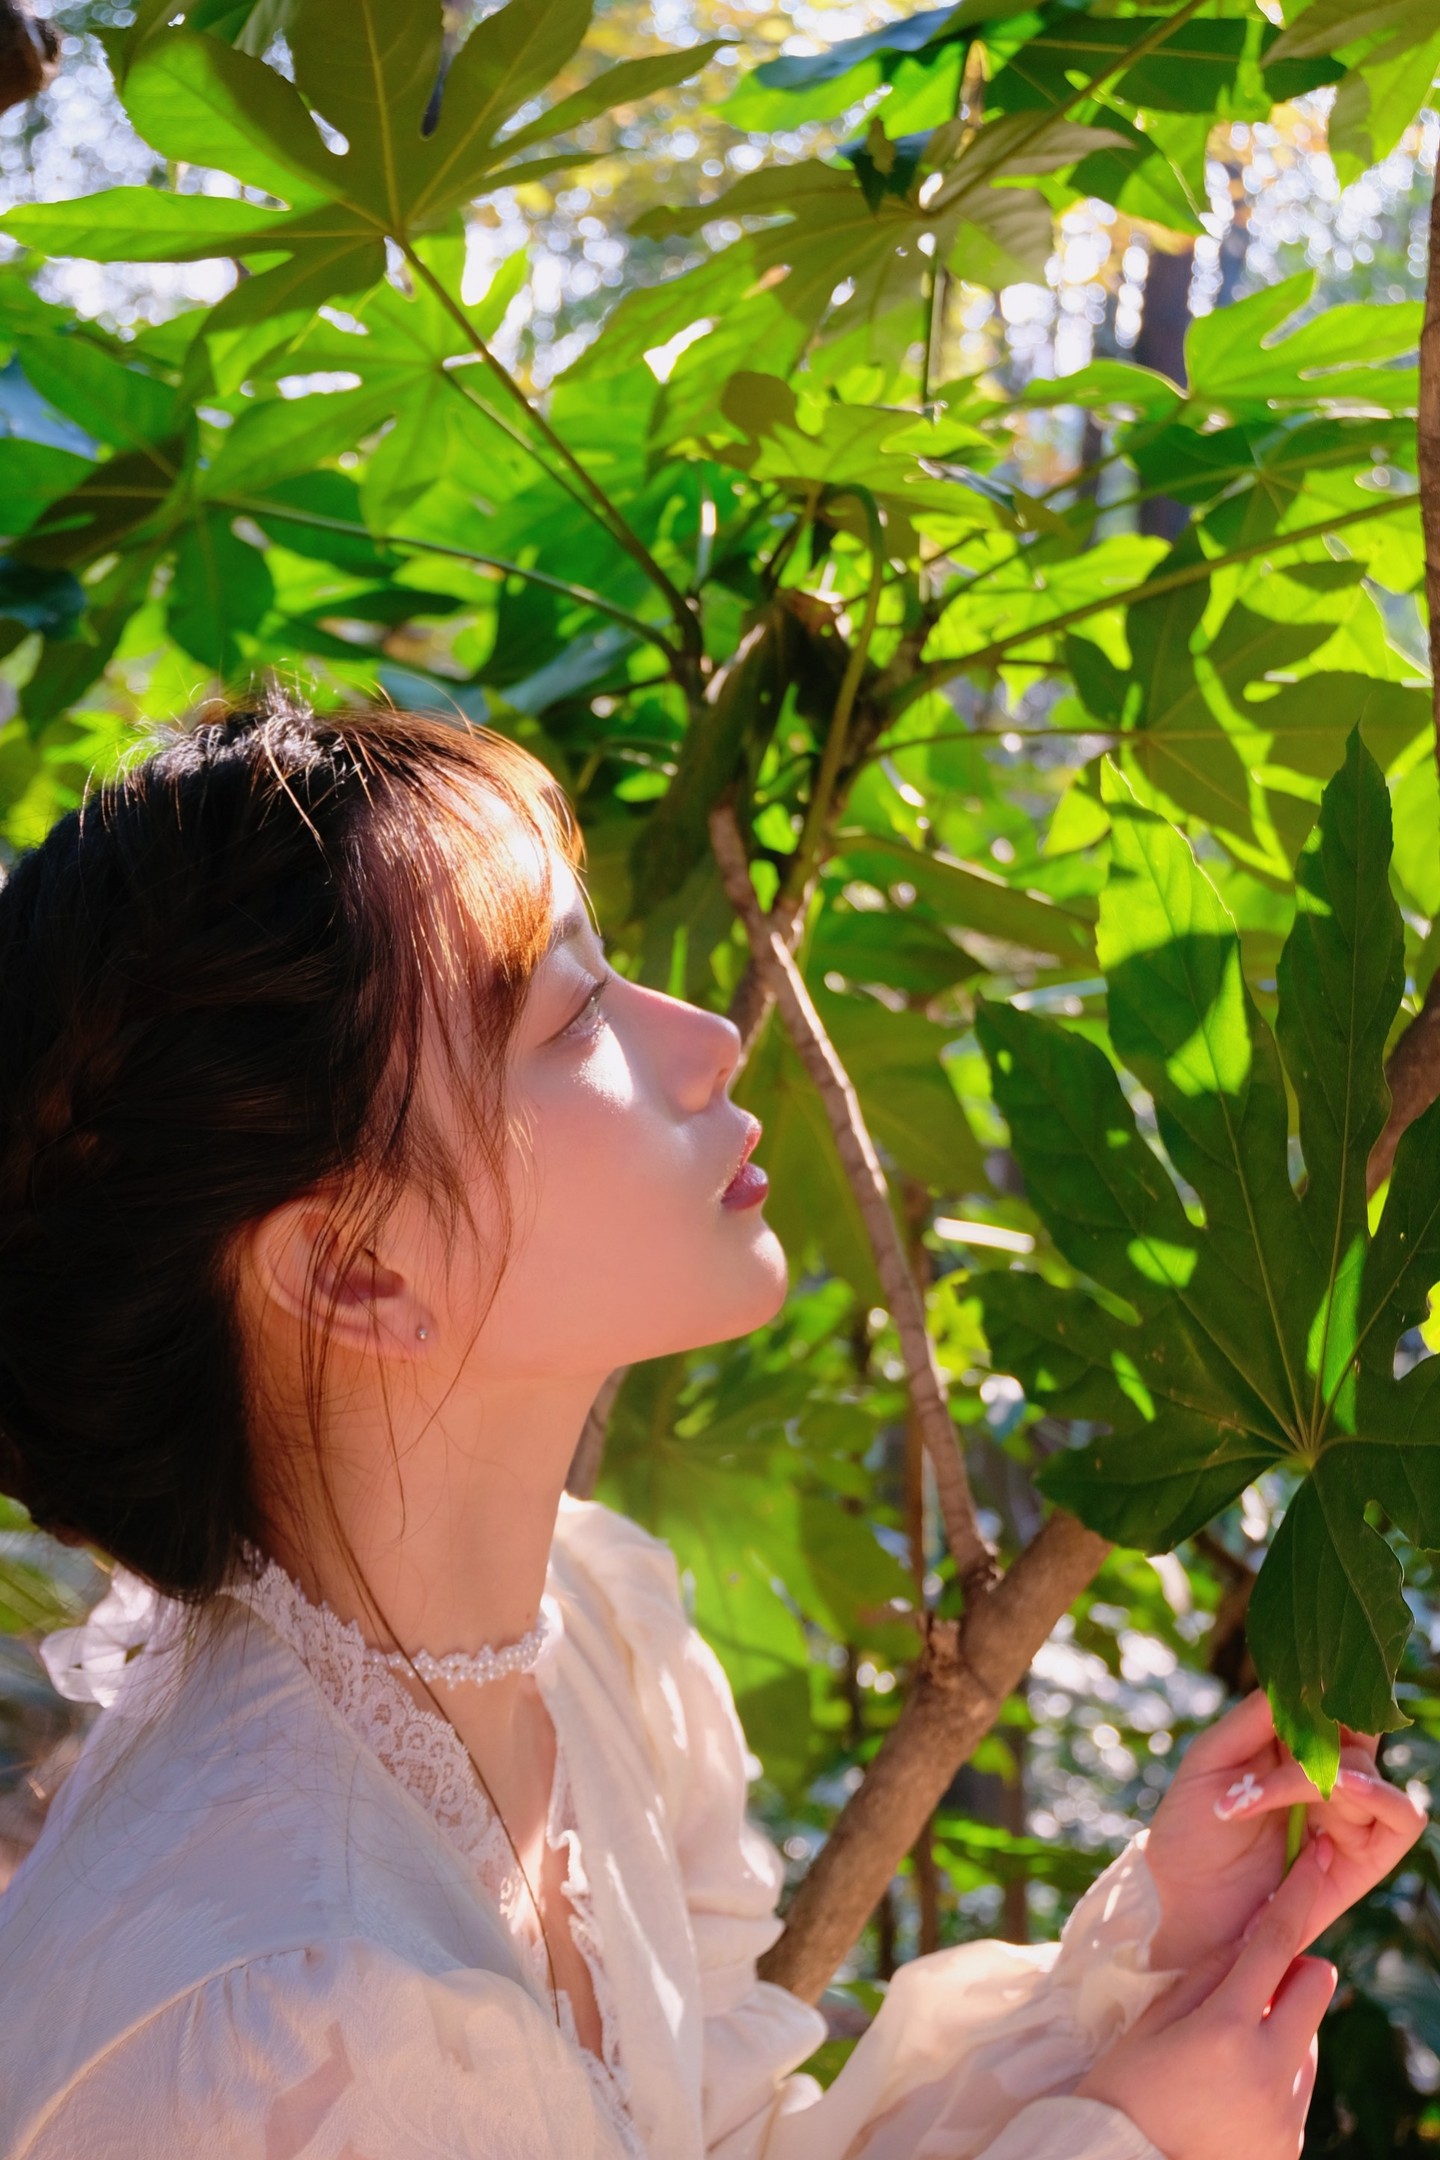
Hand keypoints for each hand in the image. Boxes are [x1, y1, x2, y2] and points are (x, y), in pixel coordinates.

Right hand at [1076, 1839, 1336, 2159]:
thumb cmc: (1123, 2091)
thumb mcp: (1152, 2022)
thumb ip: (1204, 1974)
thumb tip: (1245, 1936)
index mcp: (1226, 2029)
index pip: (1276, 1944)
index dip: (1298, 1896)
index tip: (1314, 1863)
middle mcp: (1268, 2070)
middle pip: (1316, 1985)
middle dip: (1292, 1969)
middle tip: (1249, 1979)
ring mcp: (1285, 2112)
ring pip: (1309, 2037)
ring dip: (1280, 2025)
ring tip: (1224, 2049)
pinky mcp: (1290, 2144)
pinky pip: (1298, 2086)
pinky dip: (1275, 2071)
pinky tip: (1229, 2087)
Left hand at [1144, 1689, 1426, 1971]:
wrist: (1187, 1906)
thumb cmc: (1190, 1830)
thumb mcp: (1211, 1760)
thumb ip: (1255, 1717)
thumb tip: (1299, 1677)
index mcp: (1288, 1743)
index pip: (1327, 1699)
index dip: (1323, 1686)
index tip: (1304, 1680)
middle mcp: (1325, 1774)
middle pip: (1357, 1729)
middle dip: (1327, 1728)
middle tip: (1286, 1742)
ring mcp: (1349, 1814)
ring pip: (1366, 1771)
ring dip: (1330, 1772)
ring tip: (1289, 1784)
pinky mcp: (1366, 1857)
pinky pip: (1402, 1820)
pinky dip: (1381, 1798)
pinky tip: (1341, 1790)